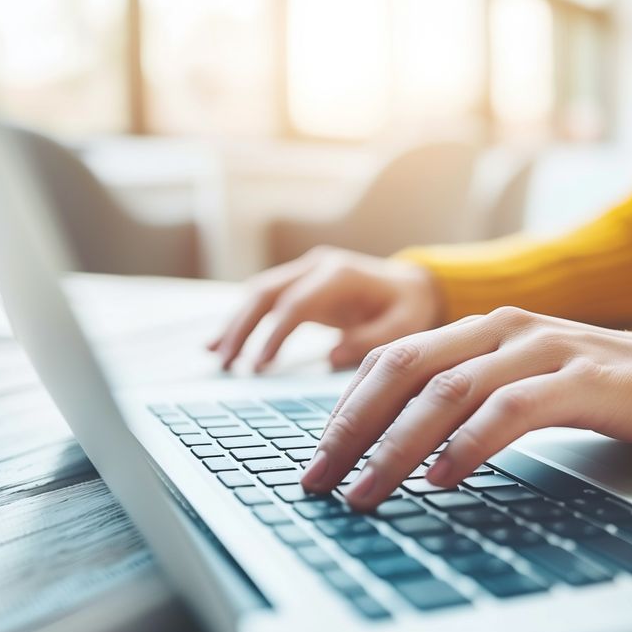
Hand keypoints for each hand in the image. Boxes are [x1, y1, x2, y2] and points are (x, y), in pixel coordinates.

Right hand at [207, 246, 441, 371]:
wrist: (412, 286)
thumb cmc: (410, 307)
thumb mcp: (405, 326)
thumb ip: (372, 340)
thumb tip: (332, 356)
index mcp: (340, 275)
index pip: (296, 304)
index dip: (275, 334)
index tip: (260, 365)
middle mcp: (317, 267)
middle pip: (266, 294)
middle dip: (242, 328)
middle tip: (228, 364)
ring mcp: (305, 272)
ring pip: (258, 294)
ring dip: (235, 325)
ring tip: (219, 358)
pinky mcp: (300, 284)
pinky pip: (263, 299)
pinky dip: (241, 319)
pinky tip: (220, 343)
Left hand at [300, 306, 631, 510]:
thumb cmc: (596, 389)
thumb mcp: (520, 384)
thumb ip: (468, 397)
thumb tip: (400, 444)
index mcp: (482, 327)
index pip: (394, 357)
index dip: (348, 405)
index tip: (320, 455)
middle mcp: (504, 328)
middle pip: (406, 368)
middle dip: (354, 426)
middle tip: (321, 477)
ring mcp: (542, 349)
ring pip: (449, 391)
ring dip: (397, 447)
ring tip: (368, 490)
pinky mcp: (579, 378)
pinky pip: (510, 409)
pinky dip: (469, 445)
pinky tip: (442, 478)